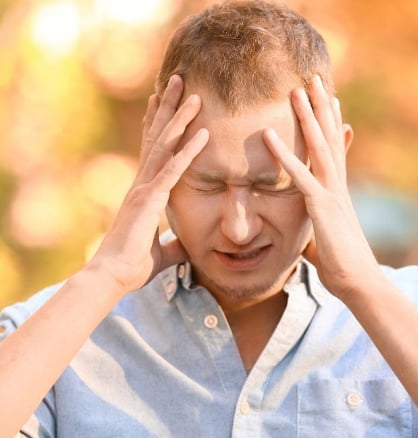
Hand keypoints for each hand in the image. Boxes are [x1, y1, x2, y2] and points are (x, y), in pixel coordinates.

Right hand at [86, 75, 205, 295]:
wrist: (113, 276)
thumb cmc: (132, 265)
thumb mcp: (164, 251)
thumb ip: (175, 244)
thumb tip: (188, 247)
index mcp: (145, 189)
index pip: (154, 147)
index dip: (161, 122)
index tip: (167, 99)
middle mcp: (142, 181)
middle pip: (158, 135)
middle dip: (169, 106)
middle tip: (180, 79)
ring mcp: (144, 187)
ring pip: (165, 144)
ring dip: (181, 118)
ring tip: (195, 94)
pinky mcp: (150, 199)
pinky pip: (173, 170)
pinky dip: (189, 152)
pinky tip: (203, 134)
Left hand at [262, 75, 377, 297]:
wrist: (360, 283)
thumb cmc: (344, 268)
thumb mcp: (328, 239)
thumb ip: (320, 225)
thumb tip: (314, 228)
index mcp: (338, 193)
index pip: (334, 150)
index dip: (331, 123)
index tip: (328, 98)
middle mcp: (338, 187)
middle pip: (329, 139)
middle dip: (322, 107)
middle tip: (314, 78)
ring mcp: (331, 194)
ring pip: (318, 147)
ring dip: (307, 117)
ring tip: (297, 90)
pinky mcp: (320, 207)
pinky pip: (298, 176)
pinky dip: (283, 154)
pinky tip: (267, 135)